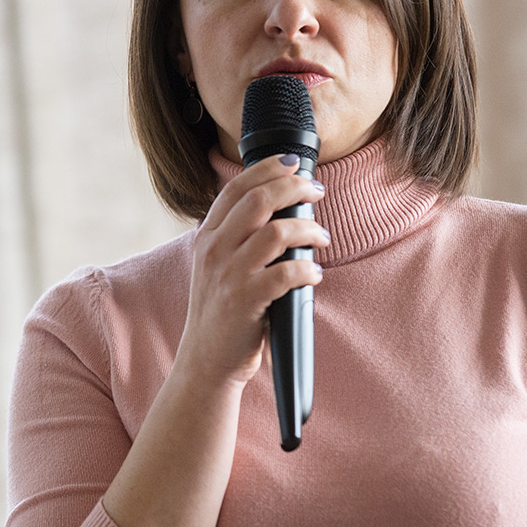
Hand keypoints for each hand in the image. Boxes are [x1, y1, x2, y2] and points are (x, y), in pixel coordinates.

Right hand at [175, 149, 326, 387]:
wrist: (205, 361)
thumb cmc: (221, 313)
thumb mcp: (216, 267)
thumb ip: (237, 238)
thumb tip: (283, 210)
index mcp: (206, 237)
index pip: (235, 188)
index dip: (267, 169)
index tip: (293, 164)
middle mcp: (214, 251)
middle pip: (258, 200)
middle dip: (294, 188)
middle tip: (316, 193)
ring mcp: (228, 276)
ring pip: (276, 231)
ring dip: (307, 229)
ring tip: (321, 238)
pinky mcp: (246, 301)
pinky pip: (286, 273)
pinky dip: (307, 269)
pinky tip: (314, 274)